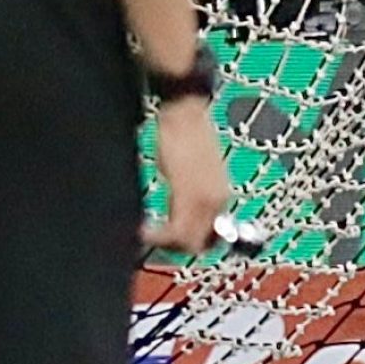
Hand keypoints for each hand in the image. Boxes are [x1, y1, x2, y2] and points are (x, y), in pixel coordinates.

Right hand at [149, 101, 232, 255]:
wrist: (185, 115)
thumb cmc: (184, 140)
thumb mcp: (192, 174)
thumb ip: (191, 198)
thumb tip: (181, 218)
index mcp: (222, 197)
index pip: (211, 238)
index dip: (187, 245)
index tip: (165, 242)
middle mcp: (220, 201)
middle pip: (200, 244)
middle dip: (173, 249)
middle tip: (151, 240)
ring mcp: (207, 199)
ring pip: (188, 241)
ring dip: (163, 244)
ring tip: (144, 235)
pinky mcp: (190, 193)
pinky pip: (177, 230)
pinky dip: (159, 236)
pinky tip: (142, 231)